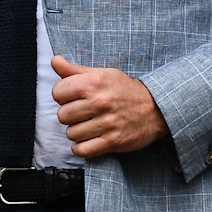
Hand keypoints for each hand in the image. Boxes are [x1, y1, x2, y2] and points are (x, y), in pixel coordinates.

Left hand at [53, 55, 167, 157]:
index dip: (63, 96)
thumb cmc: (125, 90)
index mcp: (94, 82)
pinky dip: (81, 147)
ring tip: (88, 125)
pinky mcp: (112, 141)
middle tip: (82, 113)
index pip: (58, 93)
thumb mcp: (102, 74)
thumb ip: (74, 70)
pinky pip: (82, 150)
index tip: (72, 98)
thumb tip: (55, 61)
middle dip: (69, 115)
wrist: (156, 108)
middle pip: (62, 115)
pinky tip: (88, 140)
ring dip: (76, 132)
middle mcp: (100, 102)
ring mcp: (107, 123)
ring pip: (71, 134)